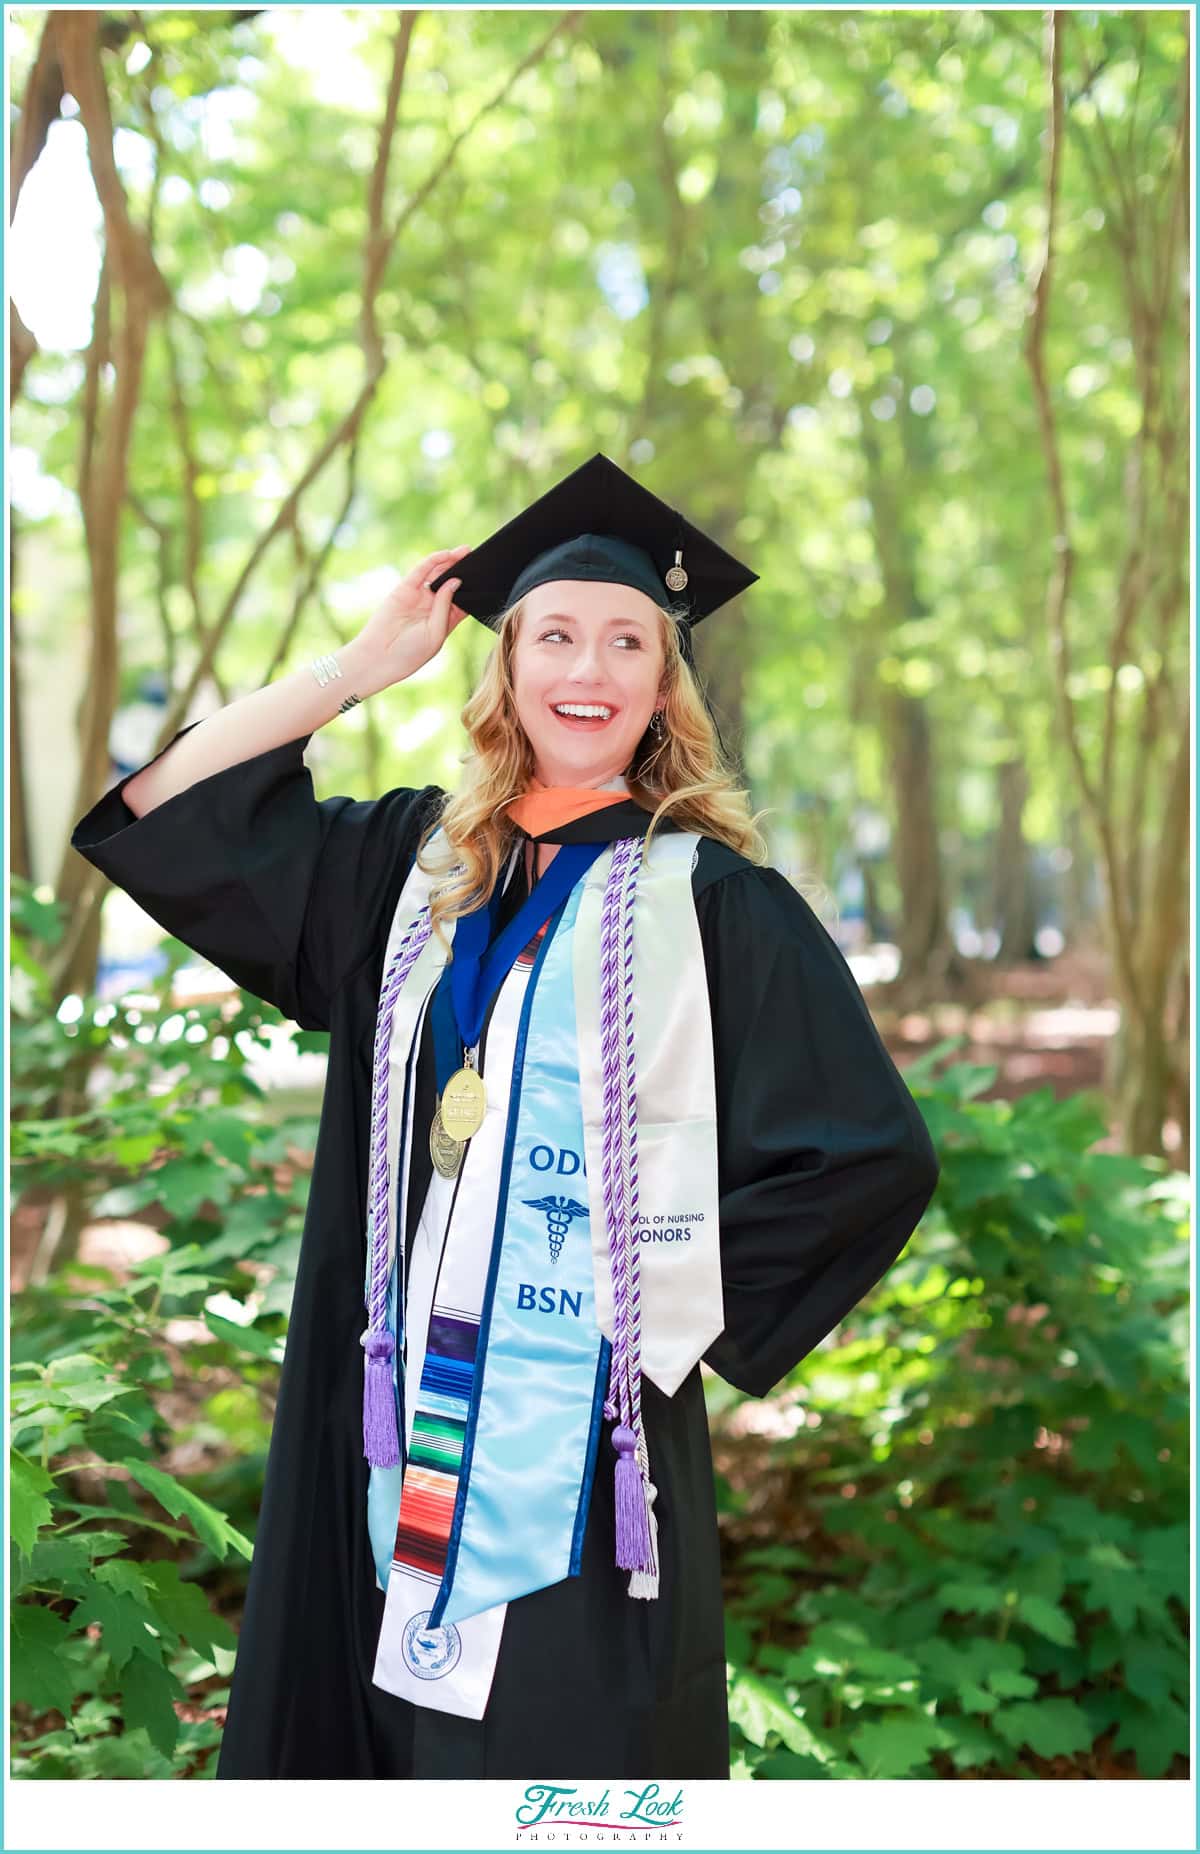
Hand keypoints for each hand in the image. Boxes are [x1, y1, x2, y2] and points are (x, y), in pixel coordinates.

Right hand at [347, 545, 473, 694]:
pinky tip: (445, 555)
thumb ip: (446, 607)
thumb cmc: (410, 653)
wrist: (380, 657)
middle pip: (450, 584)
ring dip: (450, 562)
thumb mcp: (437, 633)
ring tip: (465, 552)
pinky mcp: (404, 589)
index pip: (461, 601)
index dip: (472, 589)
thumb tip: (454, 581)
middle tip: (477, 559)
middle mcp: (431, 607)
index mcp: (443, 621)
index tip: (486, 578)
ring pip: (436, 574)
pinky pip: (420, 571)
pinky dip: (433, 561)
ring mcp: (418, 597)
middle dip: (463, 571)